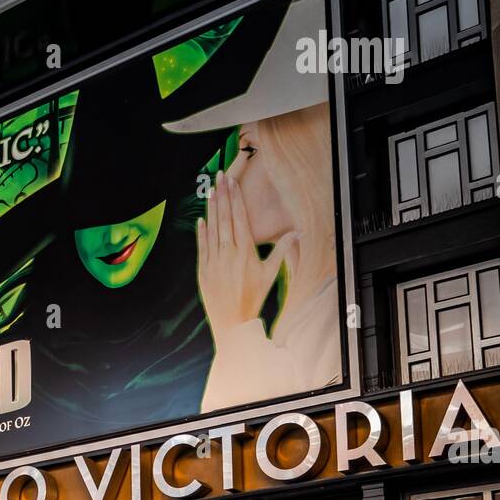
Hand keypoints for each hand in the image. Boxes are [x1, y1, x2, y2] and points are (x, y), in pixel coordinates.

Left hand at [197, 167, 299, 336]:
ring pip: (212, 229)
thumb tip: (298, 232)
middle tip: (220, 176)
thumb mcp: (270, 274)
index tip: (233, 182)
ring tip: (211, 191)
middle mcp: (228, 253)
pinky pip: (202, 246)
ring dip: (211, 208)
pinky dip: (201, 232)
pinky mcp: (203, 270)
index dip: (236, 198)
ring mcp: (214, 261)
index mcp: (245, 251)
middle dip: (223, 195)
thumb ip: (281, 250)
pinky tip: (201, 218)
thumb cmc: (253, 298)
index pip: (240, 218)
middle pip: (225, 218)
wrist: (233, 322)